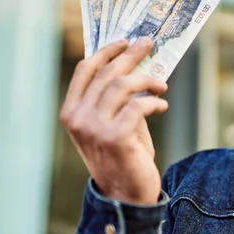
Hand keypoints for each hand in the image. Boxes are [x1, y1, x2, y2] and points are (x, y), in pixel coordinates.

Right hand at [59, 38, 168, 204]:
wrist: (126, 193)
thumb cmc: (122, 153)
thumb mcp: (111, 122)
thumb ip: (115, 98)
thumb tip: (134, 64)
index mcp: (71, 111)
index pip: (86, 70)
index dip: (106, 51)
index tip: (125, 41)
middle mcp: (78, 118)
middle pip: (106, 73)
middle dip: (131, 55)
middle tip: (149, 44)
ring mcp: (94, 128)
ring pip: (122, 85)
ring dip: (147, 79)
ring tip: (162, 85)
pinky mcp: (115, 137)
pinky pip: (138, 106)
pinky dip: (154, 102)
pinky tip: (162, 106)